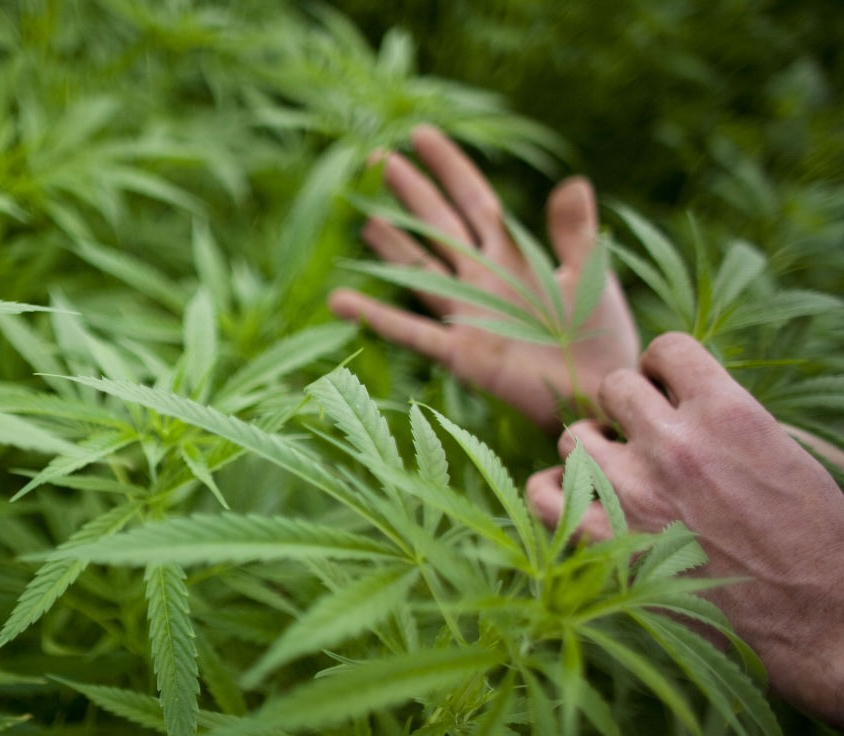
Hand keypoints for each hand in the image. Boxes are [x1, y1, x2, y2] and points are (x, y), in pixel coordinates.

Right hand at [328, 125, 639, 430]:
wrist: (603, 392)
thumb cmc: (601, 337)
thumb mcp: (590, 275)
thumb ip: (573, 231)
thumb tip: (574, 180)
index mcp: (515, 255)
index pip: (473, 200)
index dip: (448, 167)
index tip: (420, 135)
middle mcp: (483, 280)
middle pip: (438, 226)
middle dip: (411, 191)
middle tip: (378, 158)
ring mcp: (467, 316)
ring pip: (419, 270)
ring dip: (391, 243)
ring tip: (363, 215)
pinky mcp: (460, 353)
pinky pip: (410, 331)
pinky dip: (375, 316)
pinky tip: (340, 301)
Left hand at [527, 333, 843, 725]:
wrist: (815, 620)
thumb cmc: (816, 539)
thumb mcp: (794, 453)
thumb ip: (736, 416)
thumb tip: (693, 395)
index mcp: (729, 412)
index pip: (668, 349)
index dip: (664, 368)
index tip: (669, 391)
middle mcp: (673, 442)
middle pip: (615, 388)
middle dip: (629, 408)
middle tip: (644, 437)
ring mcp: (631, 491)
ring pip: (573, 437)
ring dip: (592, 450)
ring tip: (614, 473)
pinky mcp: (602, 540)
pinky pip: (542, 494)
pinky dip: (551, 492)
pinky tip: (576, 501)